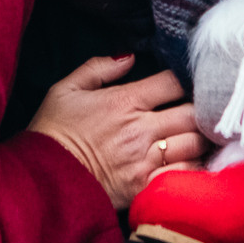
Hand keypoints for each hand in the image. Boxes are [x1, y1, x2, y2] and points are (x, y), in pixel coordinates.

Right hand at [28, 55, 208, 209]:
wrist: (42, 180)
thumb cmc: (53, 132)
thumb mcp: (65, 89)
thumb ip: (98, 68)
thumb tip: (129, 56)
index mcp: (124, 101)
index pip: (173, 82)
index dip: (185, 79)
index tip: (186, 84)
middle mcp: (141, 129)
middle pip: (193, 114)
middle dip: (201, 111)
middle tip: (201, 112)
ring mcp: (146, 160)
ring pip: (195, 144)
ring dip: (201, 139)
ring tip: (200, 137)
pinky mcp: (146, 187)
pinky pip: (185, 175)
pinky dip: (194, 168)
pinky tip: (191, 163)